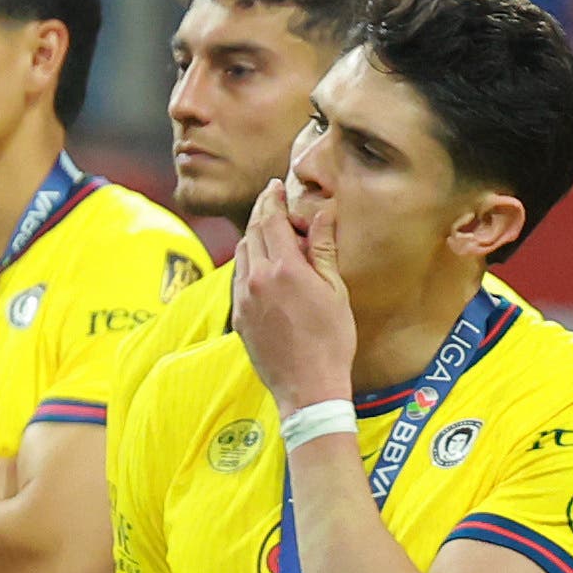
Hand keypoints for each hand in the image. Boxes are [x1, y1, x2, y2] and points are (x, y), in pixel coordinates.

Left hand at [229, 180, 355, 407]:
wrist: (308, 387)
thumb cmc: (331, 340)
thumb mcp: (335, 291)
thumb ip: (323, 249)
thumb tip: (321, 214)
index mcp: (284, 268)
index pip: (271, 219)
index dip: (273, 198)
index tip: (276, 186)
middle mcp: (257, 278)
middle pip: (252, 231)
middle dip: (262, 212)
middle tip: (272, 200)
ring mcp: (243, 298)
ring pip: (241, 253)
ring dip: (253, 236)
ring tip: (270, 233)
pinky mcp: (238, 316)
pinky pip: (238, 278)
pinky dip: (248, 262)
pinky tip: (262, 266)